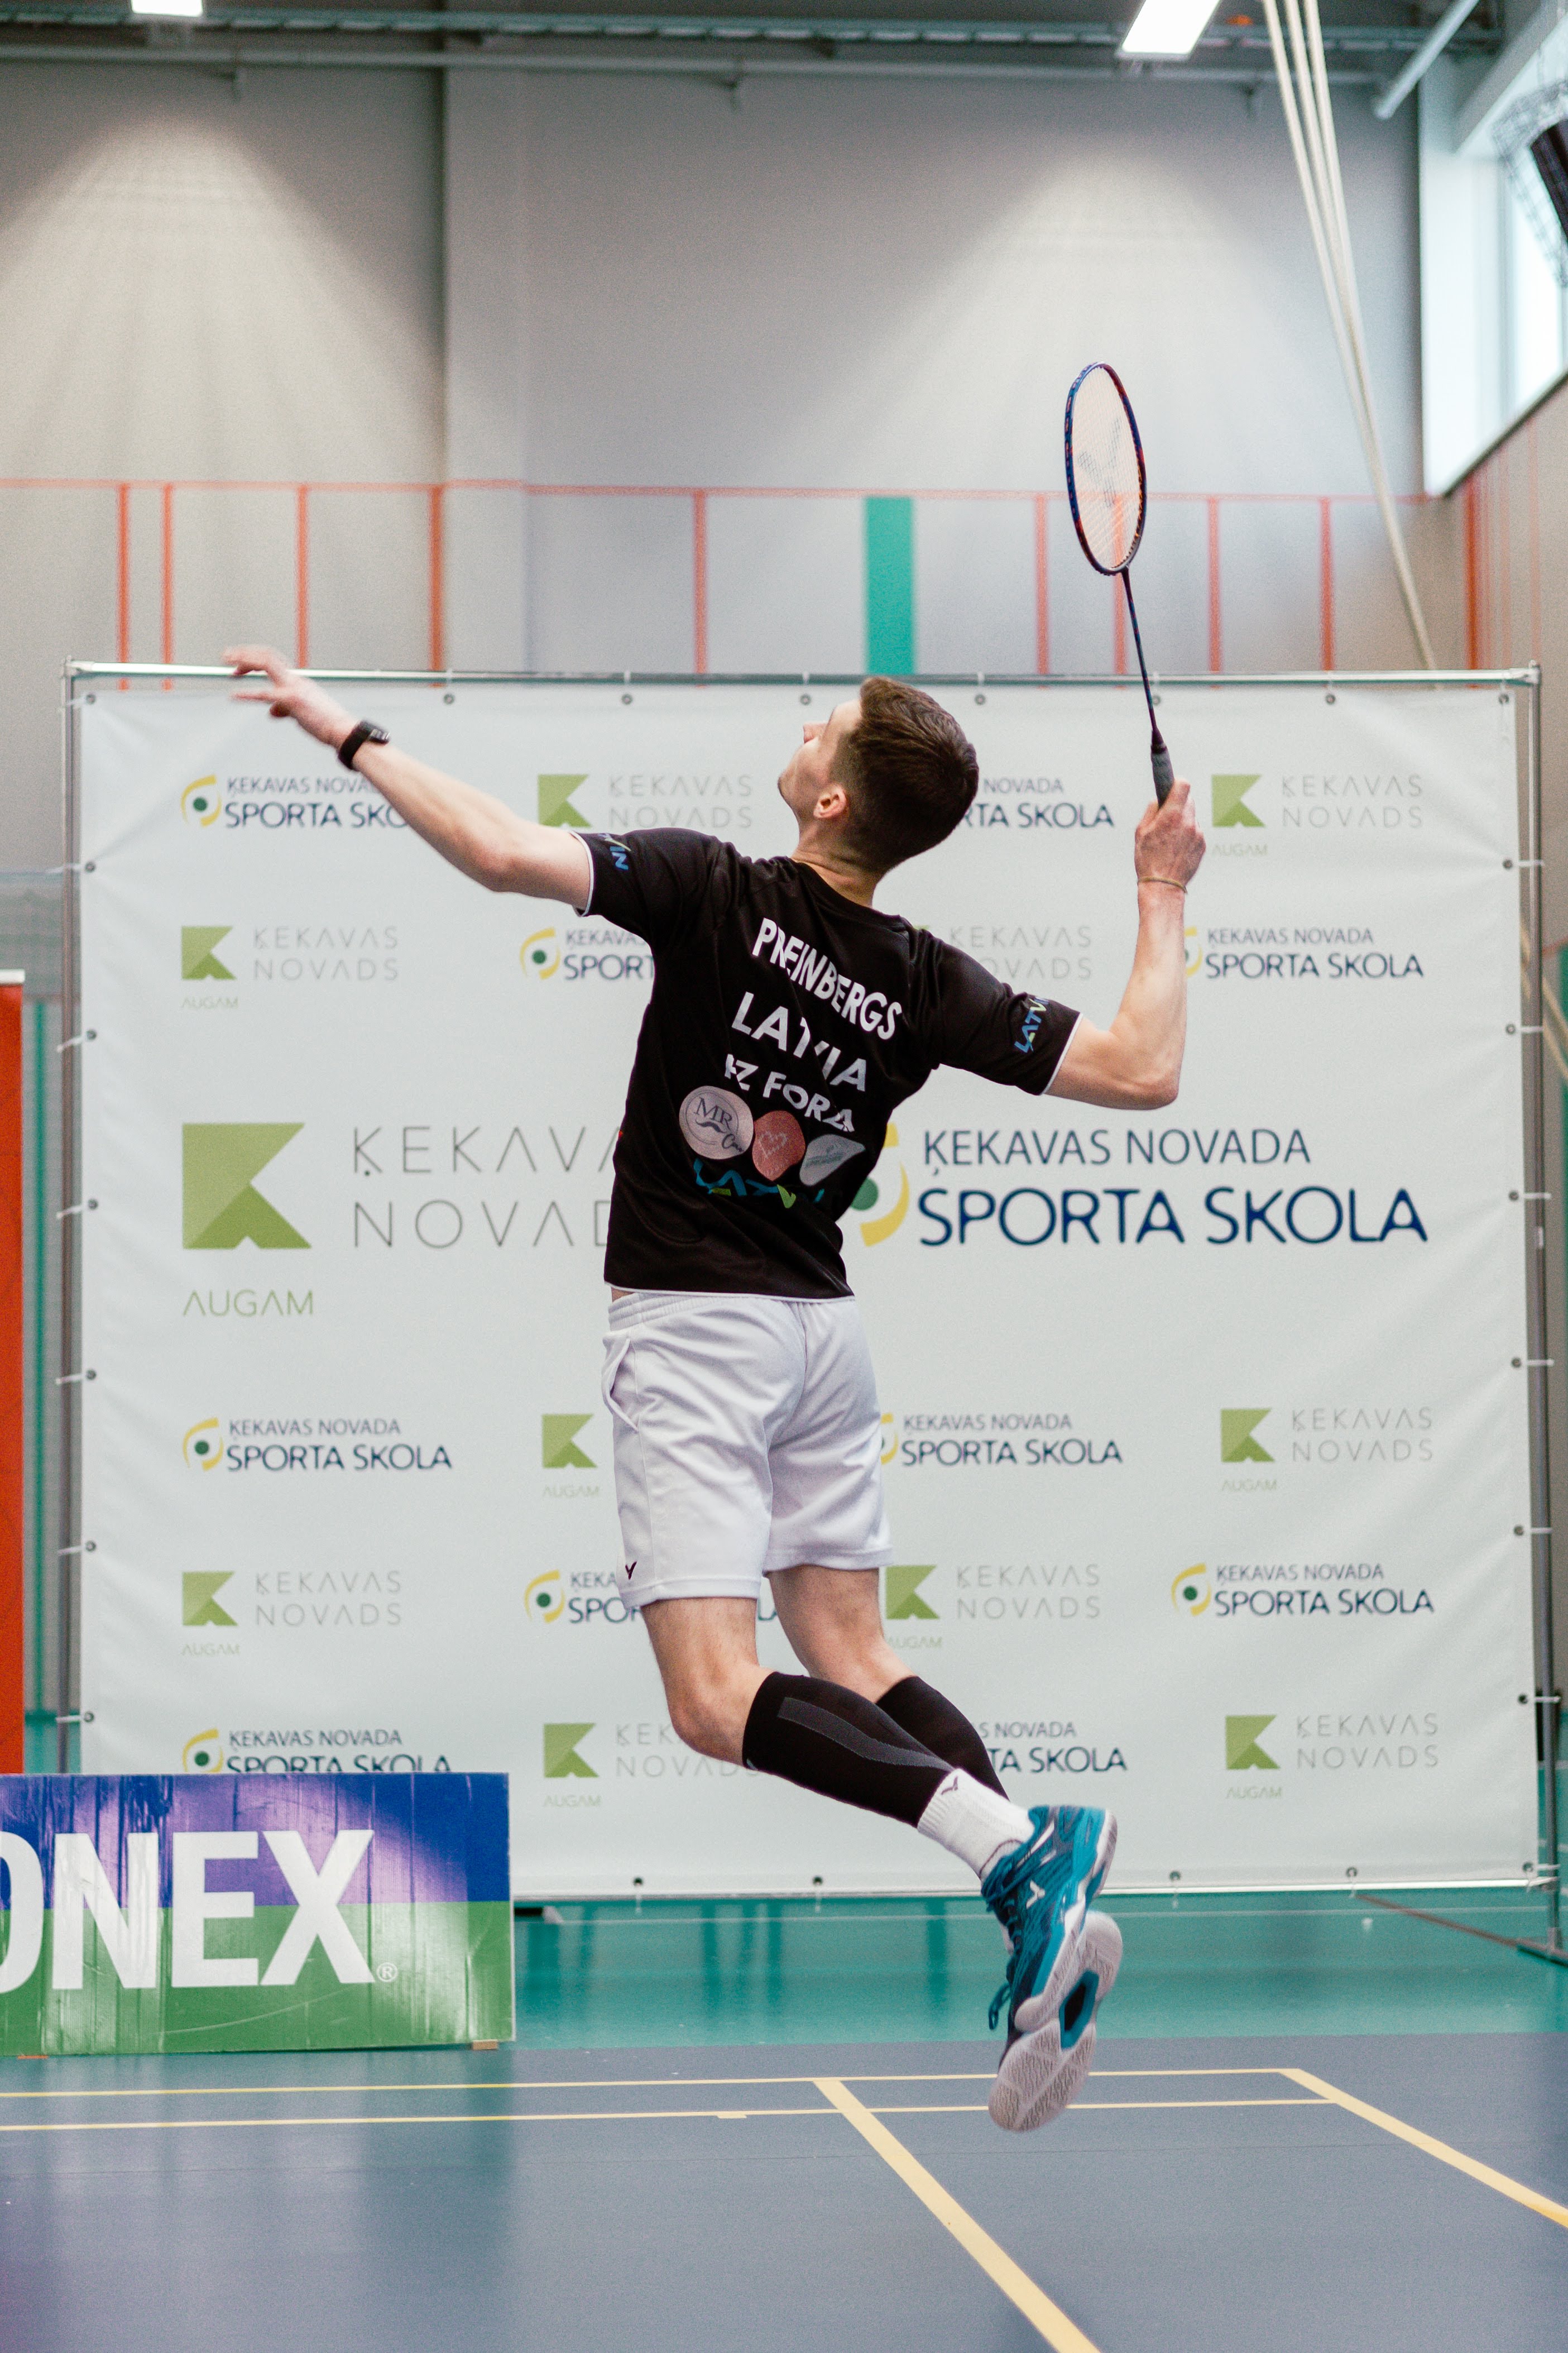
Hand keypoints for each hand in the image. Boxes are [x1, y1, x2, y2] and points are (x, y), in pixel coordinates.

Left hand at [224, 645, 355, 753]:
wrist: (342, 731)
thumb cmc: (327, 724)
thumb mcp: (302, 713)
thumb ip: (285, 709)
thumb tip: (272, 711)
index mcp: (298, 680)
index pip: (273, 660)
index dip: (253, 658)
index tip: (239, 665)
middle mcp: (295, 679)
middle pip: (267, 655)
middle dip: (244, 653)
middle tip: (226, 656)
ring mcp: (294, 688)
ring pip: (267, 663)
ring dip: (245, 660)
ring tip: (228, 663)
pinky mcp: (292, 701)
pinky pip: (266, 694)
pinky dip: (248, 694)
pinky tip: (234, 696)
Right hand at [1134, 775, 1204, 888]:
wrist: (1163, 885)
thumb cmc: (1148, 859)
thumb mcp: (1141, 832)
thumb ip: (1151, 810)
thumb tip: (1159, 800)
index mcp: (1172, 815)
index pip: (1183, 785)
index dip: (1177, 783)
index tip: (1172, 787)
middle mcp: (1188, 822)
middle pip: (1189, 800)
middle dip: (1178, 804)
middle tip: (1167, 815)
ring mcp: (1198, 833)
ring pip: (1192, 817)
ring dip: (1183, 820)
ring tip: (1170, 838)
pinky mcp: (1202, 844)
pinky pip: (1196, 831)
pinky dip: (1188, 834)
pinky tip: (1177, 848)